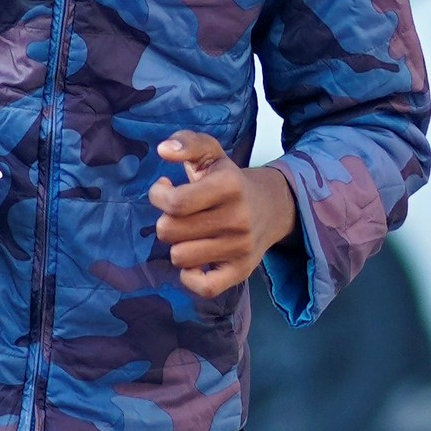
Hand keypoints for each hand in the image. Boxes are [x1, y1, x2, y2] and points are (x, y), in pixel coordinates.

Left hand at [147, 131, 298, 298]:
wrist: (272, 207)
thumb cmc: (230, 181)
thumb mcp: (212, 154)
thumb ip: (187, 143)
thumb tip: (163, 150)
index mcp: (229, 186)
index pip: (174, 202)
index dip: (158, 195)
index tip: (164, 189)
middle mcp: (237, 218)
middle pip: (170, 231)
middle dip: (166, 221)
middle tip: (178, 215)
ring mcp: (240, 248)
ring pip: (179, 257)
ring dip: (177, 245)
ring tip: (189, 234)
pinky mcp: (241, 271)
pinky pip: (203, 287)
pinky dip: (191, 278)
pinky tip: (193, 262)